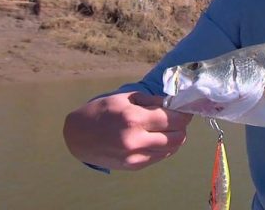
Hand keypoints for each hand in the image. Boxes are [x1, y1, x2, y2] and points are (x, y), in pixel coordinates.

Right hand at [63, 91, 192, 170]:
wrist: (78, 135)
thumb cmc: (102, 111)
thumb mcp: (126, 98)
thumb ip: (152, 101)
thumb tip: (173, 103)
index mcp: (134, 119)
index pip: (173, 119)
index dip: (184, 114)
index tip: (185, 110)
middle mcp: (136, 140)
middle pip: (177, 136)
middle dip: (182, 126)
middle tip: (179, 119)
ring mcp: (135, 156)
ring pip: (171, 149)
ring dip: (176, 138)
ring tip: (169, 128)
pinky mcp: (133, 166)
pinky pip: (159, 157)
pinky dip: (165, 147)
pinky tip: (159, 138)